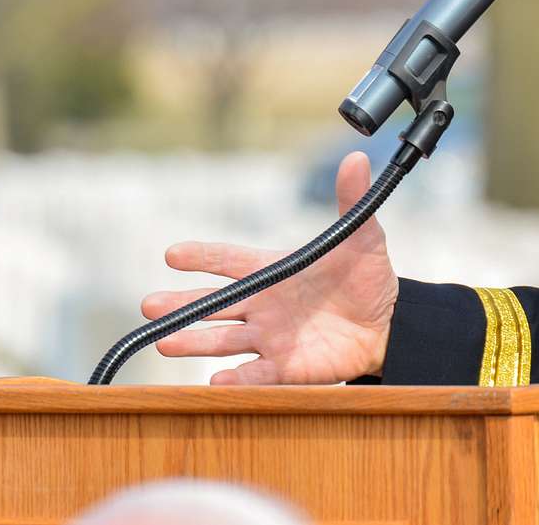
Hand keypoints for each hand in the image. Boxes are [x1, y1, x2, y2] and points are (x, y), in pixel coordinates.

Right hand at [140, 151, 399, 384]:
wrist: (389, 322)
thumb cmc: (367, 277)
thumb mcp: (362, 236)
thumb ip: (352, 199)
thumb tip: (357, 157)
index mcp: (274, 271)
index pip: (231, 261)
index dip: (203, 257)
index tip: (172, 254)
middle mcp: (264, 304)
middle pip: (214, 304)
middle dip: (181, 304)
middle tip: (149, 305)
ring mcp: (270, 337)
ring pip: (223, 340)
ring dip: (194, 341)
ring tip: (164, 342)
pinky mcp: (285, 367)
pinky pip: (256, 374)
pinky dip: (237, 379)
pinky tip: (215, 381)